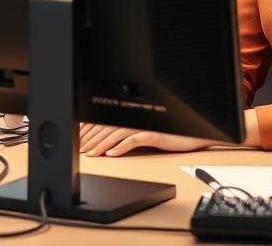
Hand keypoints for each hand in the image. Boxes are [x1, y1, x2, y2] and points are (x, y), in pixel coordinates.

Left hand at [78, 123, 215, 156]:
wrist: (193, 134)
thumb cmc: (169, 134)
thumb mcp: (143, 132)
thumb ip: (126, 133)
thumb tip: (106, 144)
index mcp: (130, 116)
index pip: (104, 122)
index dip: (89, 132)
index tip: (78, 142)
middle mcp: (134, 118)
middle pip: (106, 127)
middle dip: (90, 139)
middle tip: (79, 150)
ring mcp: (144, 125)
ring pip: (116, 133)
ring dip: (101, 144)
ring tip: (91, 154)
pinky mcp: (154, 133)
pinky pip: (134, 139)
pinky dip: (121, 147)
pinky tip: (111, 154)